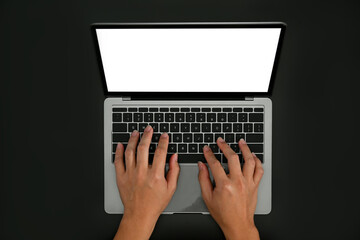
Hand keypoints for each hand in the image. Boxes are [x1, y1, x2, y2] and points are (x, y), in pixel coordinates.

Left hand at [113, 125, 179, 239]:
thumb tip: (174, 157)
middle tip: (149, 129)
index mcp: (156, 175)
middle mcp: (142, 172)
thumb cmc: (155, 203)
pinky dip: (119, 151)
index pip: (160, 152)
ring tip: (136, 133)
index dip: (163, 141)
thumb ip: (174, 170)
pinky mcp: (121, 177)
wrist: (139, 214)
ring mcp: (130, 174)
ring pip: (130, 151)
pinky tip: (120, 144)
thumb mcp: (171, 188)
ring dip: (133, 140)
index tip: (164, 136)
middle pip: (144, 148)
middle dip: (147, 135)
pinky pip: (118, 161)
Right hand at [198, 138, 263, 239]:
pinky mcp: (255, 186)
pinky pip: (259, 170)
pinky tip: (253, 156)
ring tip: (241, 142)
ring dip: (245, 149)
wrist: (238, 224)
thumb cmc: (223, 213)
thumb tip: (201, 165)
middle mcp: (238, 182)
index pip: (215, 163)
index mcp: (224, 185)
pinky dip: (257, 161)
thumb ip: (203, 179)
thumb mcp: (207, 197)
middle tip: (220, 141)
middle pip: (233, 157)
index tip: (207, 149)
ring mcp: (248, 183)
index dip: (209, 154)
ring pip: (249, 161)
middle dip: (225, 146)